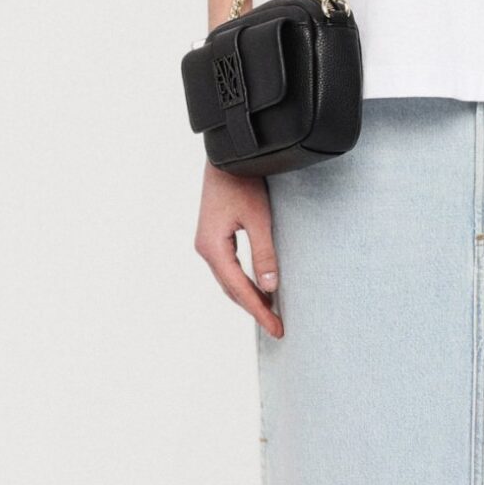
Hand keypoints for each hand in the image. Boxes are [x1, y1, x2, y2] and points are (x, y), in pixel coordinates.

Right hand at [195, 162, 282, 336]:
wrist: (226, 156)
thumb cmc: (242, 182)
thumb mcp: (258, 218)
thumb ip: (264, 253)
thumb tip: (270, 288)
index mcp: (213, 248)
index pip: (239, 289)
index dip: (259, 311)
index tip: (277, 328)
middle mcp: (205, 249)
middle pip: (231, 290)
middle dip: (255, 309)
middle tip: (277, 327)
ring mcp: (207, 244)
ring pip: (229, 281)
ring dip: (248, 297)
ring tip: (271, 312)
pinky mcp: (213, 237)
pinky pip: (228, 269)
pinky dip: (243, 283)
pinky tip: (258, 288)